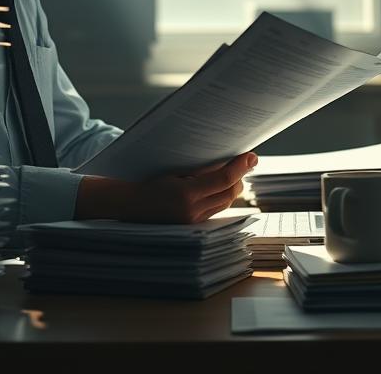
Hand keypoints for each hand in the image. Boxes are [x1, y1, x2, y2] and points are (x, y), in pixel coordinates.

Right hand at [75, 152, 257, 223]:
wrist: (129, 205)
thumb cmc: (148, 181)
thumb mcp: (172, 170)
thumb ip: (200, 168)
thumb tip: (227, 160)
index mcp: (185, 195)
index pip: (223, 180)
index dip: (239, 166)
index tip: (251, 155)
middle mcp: (192, 212)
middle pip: (230, 193)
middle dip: (239, 176)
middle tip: (243, 159)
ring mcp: (193, 222)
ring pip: (226, 202)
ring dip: (232, 186)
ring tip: (231, 170)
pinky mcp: (194, 226)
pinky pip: (217, 209)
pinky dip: (222, 195)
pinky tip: (220, 185)